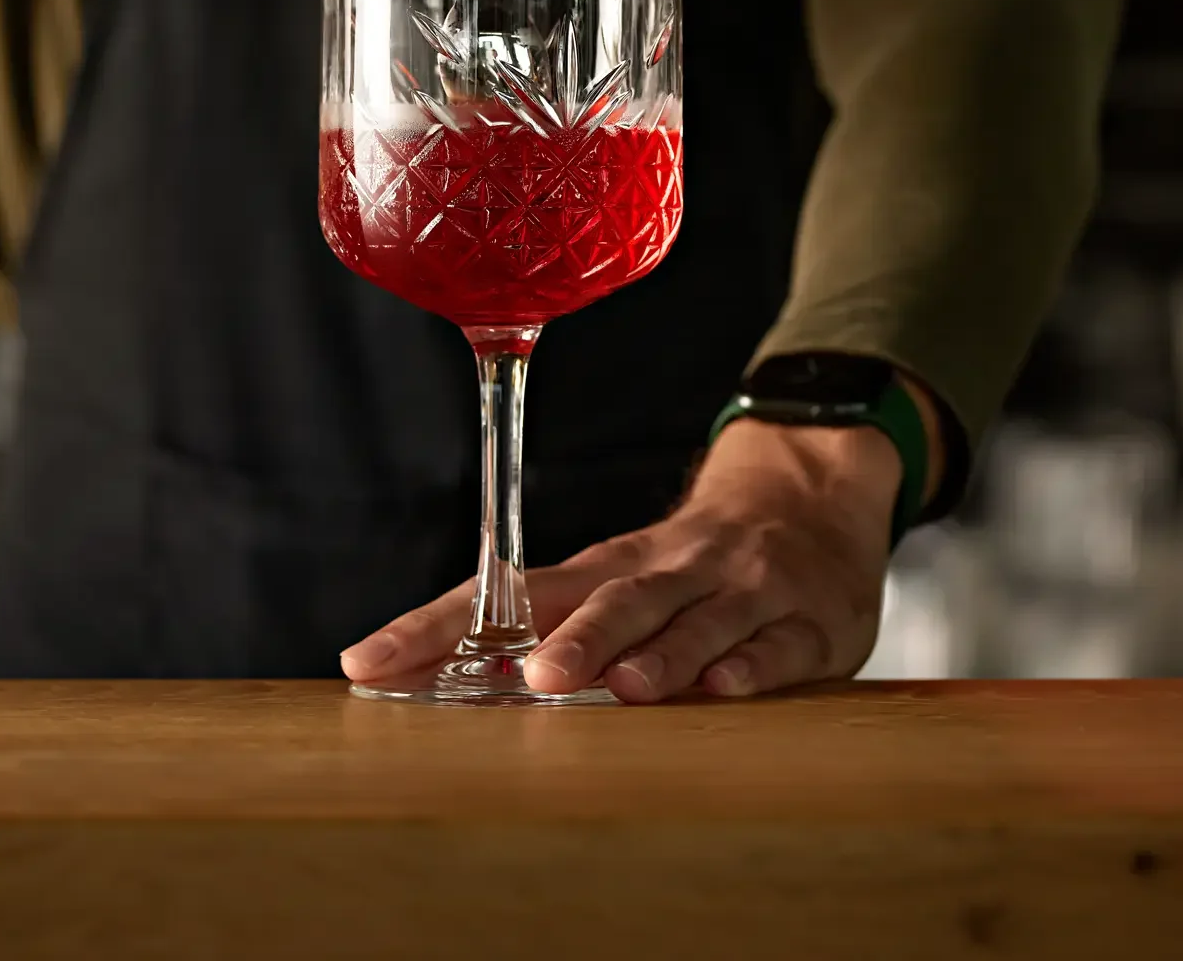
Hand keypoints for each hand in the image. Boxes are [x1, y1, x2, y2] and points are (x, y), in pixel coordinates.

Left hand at [342, 420, 904, 702]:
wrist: (812, 495)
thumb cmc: (694, 563)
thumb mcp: (623, 580)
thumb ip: (551, 623)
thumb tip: (444, 678)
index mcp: (608, 565)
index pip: (510, 594)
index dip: (439, 628)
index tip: (370, 661)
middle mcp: (669, 568)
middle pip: (613, 599)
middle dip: (574, 640)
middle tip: (533, 680)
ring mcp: (740, 590)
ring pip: (697, 619)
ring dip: (662, 653)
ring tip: (627, 687)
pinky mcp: (806, 621)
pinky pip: (777, 644)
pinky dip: (752, 665)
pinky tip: (725, 686)